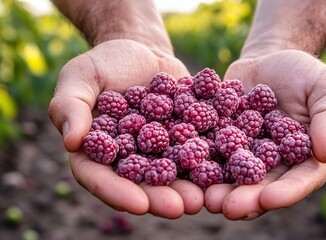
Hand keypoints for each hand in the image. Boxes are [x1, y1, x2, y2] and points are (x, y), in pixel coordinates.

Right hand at [48, 39, 203, 218]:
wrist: (142, 51)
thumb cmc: (104, 63)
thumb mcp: (81, 77)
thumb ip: (70, 105)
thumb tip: (71, 141)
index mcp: (97, 150)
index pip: (101, 177)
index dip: (118, 192)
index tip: (138, 205)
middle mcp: (129, 156)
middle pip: (140, 182)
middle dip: (160, 196)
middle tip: (180, 208)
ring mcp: (159, 149)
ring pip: (171, 173)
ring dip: (187, 187)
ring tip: (204, 198)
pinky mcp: (183, 136)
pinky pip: (195, 150)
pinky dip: (207, 160)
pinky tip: (223, 168)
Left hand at [205, 50, 325, 219]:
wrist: (268, 60)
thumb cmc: (304, 74)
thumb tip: (325, 152)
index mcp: (303, 157)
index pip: (299, 180)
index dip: (286, 192)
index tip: (269, 199)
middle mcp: (272, 162)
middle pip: (261, 186)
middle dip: (245, 199)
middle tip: (228, 207)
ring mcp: (243, 153)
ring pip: (231, 177)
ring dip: (217, 189)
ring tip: (204, 197)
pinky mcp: (219, 141)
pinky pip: (208, 153)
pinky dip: (197, 162)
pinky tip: (184, 168)